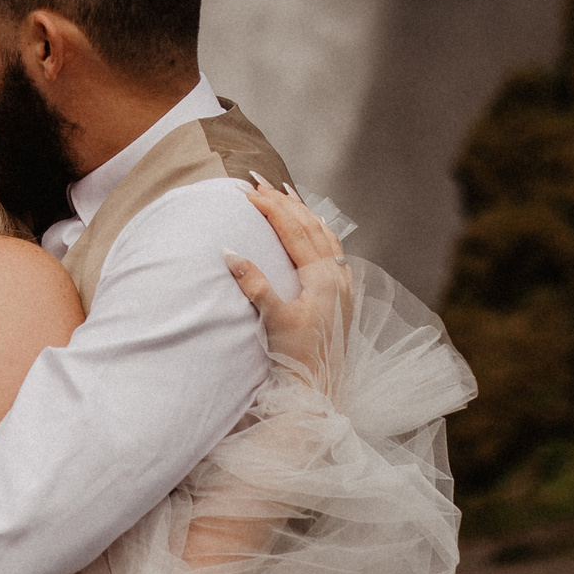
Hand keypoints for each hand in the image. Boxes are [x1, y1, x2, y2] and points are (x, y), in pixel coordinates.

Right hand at [226, 177, 350, 382]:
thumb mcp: (274, 320)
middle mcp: (336, 277)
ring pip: (325, 237)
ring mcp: (342, 287)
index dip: (271, 209)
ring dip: (304, 214)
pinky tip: (316, 233)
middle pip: (311, 227)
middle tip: (260, 183)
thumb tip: (230, 253)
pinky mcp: (342, 299)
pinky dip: (320, 234)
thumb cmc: (297, 358)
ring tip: (287, 195)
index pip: (293, 231)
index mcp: (321, 278)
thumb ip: (255, 285)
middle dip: (285, 202)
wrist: (319, 390)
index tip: (248, 193)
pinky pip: (333, 253)